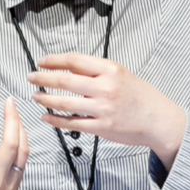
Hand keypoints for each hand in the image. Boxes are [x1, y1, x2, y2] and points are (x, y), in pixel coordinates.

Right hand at [0, 97, 28, 189]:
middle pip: (11, 142)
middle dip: (12, 117)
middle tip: (10, 102)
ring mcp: (7, 186)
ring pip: (22, 151)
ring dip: (21, 129)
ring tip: (15, 114)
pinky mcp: (13, 189)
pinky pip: (22, 162)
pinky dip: (21, 145)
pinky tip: (16, 133)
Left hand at [27, 54, 184, 170]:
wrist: (158, 120)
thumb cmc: (140, 95)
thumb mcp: (120, 73)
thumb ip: (96, 71)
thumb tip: (68, 67)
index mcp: (110, 70)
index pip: (75, 61)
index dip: (54, 60)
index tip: (42, 61)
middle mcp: (105, 88)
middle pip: (65, 80)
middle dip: (43, 78)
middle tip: (32, 77)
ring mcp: (102, 109)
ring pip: (65, 103)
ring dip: (46, 99)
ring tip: (36, 96)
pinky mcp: (101, 128)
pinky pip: (72, 123)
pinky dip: (55, 120)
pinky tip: (46, 117)